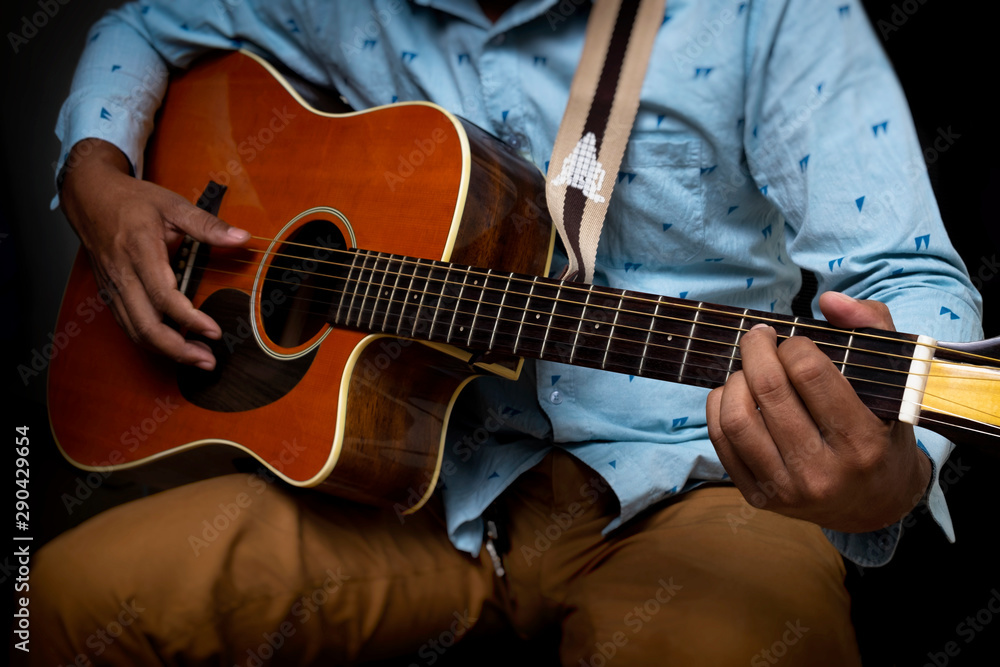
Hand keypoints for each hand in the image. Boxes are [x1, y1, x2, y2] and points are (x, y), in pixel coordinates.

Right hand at [59, 138, 249, 369]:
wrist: (89, 197)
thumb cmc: (133, 201)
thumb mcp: (173, 204)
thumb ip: (207, 225)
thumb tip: (242, 237)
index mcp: (139, 250)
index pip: (163, 296)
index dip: (189, 319)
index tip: (215, 331)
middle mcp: (122, 274)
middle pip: (146, 325)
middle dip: (178, 350)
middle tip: (208, 360)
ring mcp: (113, 288)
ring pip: (135, 332)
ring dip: (167, 351)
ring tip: (198, 358)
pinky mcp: (109, 294)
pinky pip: (128, 326)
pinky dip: (151, 342)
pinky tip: (175, 346)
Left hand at [706, 291, 930, 532]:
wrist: (877, 504)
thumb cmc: (885, 431)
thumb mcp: (897, 380)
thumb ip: (873, 327)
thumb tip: (828, 299)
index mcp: (862, 441)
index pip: (809, 373)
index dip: (794, 345)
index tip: (795, 341)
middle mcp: (824, 472)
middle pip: (769, 391)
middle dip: (756, 350)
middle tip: (758, 337)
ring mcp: (788, 490)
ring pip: (737, 419)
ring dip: (734, 379)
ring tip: (747, 367)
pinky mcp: (760, 498)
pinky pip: (721, 443)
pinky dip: (718, 407)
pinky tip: (732, 392)